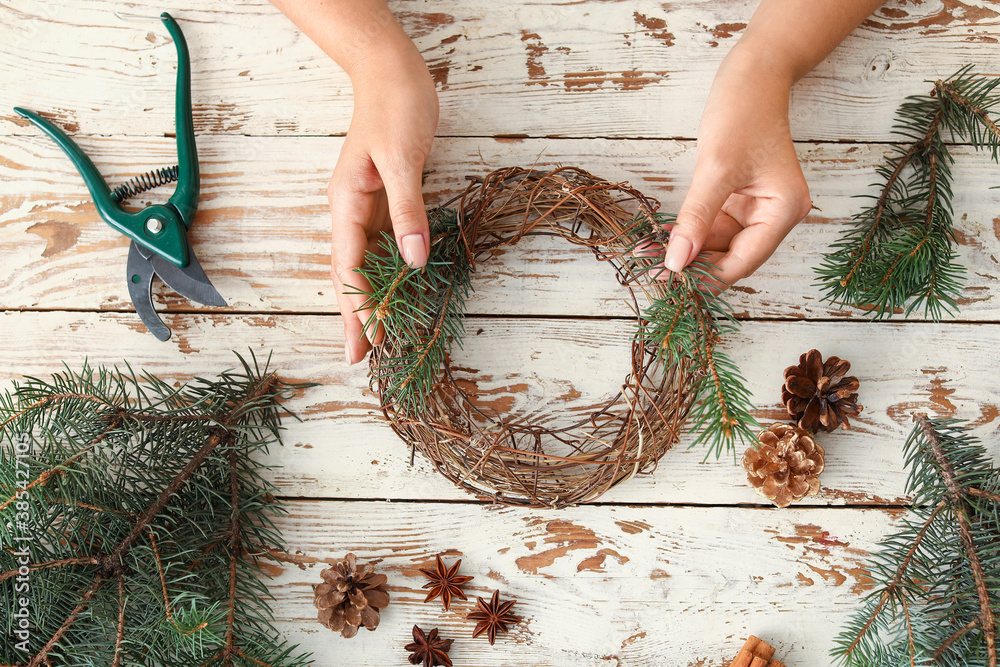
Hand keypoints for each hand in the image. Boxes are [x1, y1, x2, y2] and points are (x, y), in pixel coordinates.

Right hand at [329, 54, 438, 363]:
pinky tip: (394, 294)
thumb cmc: (395, 109)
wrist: (393, 74)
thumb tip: (413, 261)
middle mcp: (350, 211)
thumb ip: (407, 210)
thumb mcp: (401, 159)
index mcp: (346, 203)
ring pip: (364, 265)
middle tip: (359, 359)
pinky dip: (386, 275)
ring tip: (375, 338)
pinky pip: (382, 248)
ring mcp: (366, 208)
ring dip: (368, 301)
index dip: (359, 306)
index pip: (350, 266)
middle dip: (353, 316)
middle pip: (349, 274)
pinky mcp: (384, 203)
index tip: (369, 341)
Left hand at [659, 47, 811, 286]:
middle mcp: (776, 215)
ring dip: (686, 251)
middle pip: (732, 257)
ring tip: (647, 257)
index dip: (706, 277)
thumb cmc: (742, 113)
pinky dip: (689, 233)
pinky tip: (661, 239)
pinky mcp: (740, 201)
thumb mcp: (716, 168)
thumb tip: (676, 262)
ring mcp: (759, 209)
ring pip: (719, 245)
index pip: (743, 261)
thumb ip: (697, 218)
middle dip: (692, 265)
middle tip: (650, 272)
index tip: (670, 286)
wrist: (752, 76)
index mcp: (784, 211)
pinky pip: (713, 227)